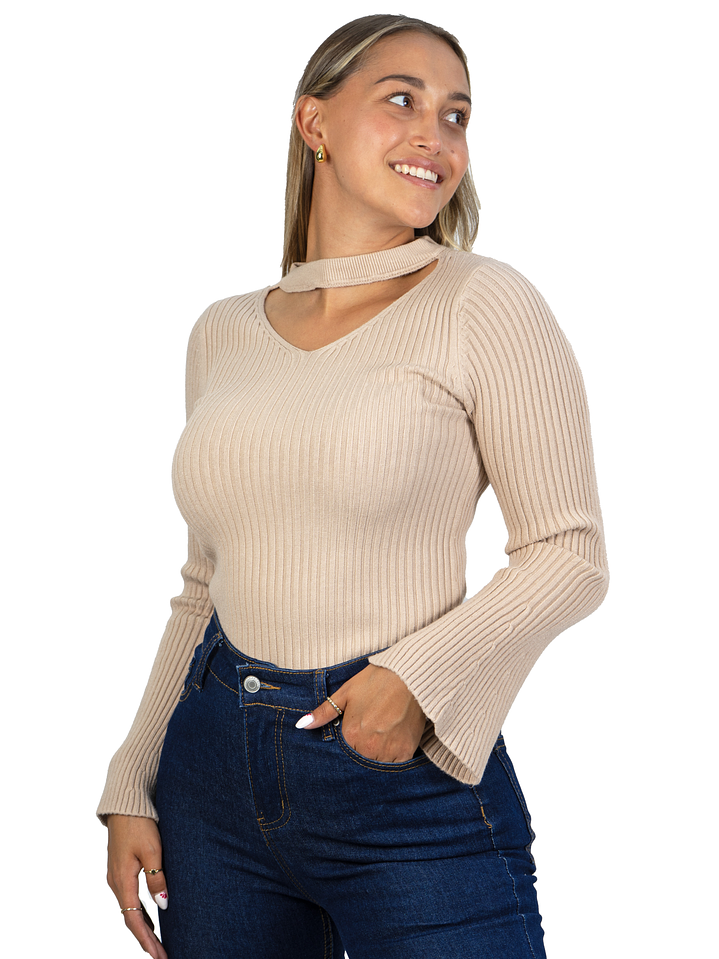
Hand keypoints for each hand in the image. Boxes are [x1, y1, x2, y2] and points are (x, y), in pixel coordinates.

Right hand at [106, 815, 168, 958]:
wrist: (125, 804)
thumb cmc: (140, 824)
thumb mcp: (152, 850)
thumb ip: (157, 878)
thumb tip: (164, 906)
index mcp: (122, 880)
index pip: (134, 919)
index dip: (146, 939)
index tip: (158, 955)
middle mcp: (116, 882)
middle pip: (131, 919)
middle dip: (146, 939)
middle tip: (162, 955)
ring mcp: (116, 876)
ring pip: (129, 910)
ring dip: (143, 927)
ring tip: (157, 944)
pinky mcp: (120, 870)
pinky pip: (129, 899)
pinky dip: (139, 913)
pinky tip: (150, 918)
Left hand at [296, 664, 426, 762]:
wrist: (408, 677)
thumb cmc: (376, 681)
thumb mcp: (346, 693)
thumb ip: (324, 712)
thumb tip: (301, 725)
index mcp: (350, 734)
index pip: (344, 754)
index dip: (349, 745)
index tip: (356, 736)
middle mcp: (367, 746)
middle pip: (360, 761)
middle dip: (362, 752)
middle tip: (371, 735)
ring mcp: (388, 751)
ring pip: (377, 766)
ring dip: (377, 757)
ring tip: (382, 737)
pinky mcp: (405, 751)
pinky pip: (396, 766)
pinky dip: (393, 757)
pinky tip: (393, 740)